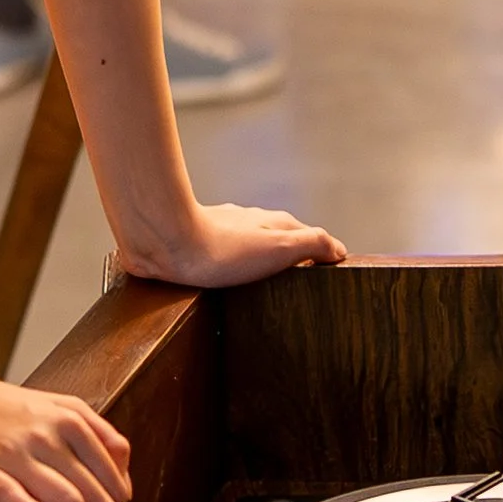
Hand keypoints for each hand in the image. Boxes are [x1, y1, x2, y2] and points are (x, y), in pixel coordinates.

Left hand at [119, 201, 345, 289]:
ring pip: (250, 241)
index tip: (331, 269)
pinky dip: (233, 262)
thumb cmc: (222, 250)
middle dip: (291, 253)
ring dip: (260, 256)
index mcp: (274, 223)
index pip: (309, 235)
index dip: (322, 252)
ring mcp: (223, 228)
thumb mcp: (279, 247)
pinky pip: (223, 251)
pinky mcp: (196, 241)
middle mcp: (250, 221)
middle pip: (279, 235)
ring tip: (265, 280)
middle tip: (300, 279)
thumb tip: (338, 249)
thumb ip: (312, 244)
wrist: (165, 241)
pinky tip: (225, 275)